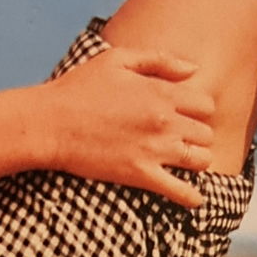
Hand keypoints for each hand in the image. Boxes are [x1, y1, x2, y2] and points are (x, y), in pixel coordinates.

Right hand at [39, 45, 216, 208]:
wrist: (50, 123)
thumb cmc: (78, 88)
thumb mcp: (117, 59)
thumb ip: (159, 60)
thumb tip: (193, 68)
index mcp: (161, 92)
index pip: (206, 104)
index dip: (198, 109)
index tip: (185, 113)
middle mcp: (165, 121)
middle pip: (206, 132)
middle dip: (197, 134)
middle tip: (181, 137)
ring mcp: (155, 150)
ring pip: (201, 159)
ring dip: (196, 160)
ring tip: (184, 161)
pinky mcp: (141, 175)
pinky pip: (181, 192)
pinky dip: (192, 197)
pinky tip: (193, 198)